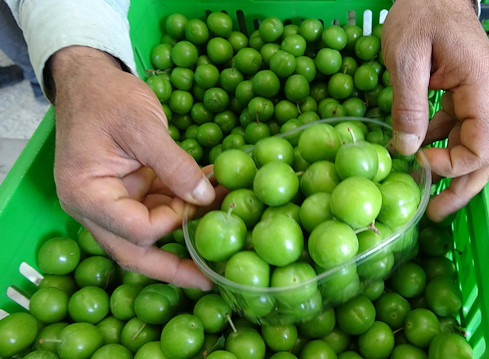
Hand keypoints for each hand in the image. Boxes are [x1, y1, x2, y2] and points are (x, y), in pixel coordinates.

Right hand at [50, 46, 216, 289]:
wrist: (90, 79)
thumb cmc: (107, 98)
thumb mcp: (142, 127)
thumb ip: (174, 165)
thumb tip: (206, 198)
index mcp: (87, 196)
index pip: (135, 230)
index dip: (173, 222)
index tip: (199, 201)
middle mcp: (96, 208)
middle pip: (136, 252)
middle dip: (174, 267)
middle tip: (211, 279)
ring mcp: (113, 202)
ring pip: (151, 234)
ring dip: (186, 229)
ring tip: (223, 223)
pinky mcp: (131, 191)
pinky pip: (159, 209)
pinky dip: (184, 206)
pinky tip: (211, 197)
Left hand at [382, 0, 488, 221]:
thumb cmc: (421, 14)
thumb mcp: (406, 58)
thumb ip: (408, 106)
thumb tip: (406, 150)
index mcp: (483, 90)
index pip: (482, 148)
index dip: (452, 166)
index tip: (418, 163)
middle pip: (487, 158)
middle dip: (461, 189)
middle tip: (434, 214)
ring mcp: (481, 99)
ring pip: (475, 149)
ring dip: (451, 174)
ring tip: (425, 196)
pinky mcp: (466, 97)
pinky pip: (460, 132)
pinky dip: (442, 149)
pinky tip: (419, 156)